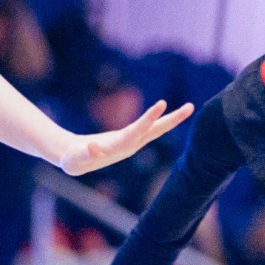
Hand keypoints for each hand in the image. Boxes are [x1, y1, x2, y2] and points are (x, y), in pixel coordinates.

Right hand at [55, 101, 194, 175]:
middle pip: (156, 131)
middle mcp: (130, 145)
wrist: (75, 160)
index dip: (149, 118)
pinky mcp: (130, 138)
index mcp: (119, 148)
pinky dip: (161, 119)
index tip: (161, 103)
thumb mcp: (75, 159)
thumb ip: (84, 154)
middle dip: (172, 120)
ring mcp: (132, 142)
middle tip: (190, 107)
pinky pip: (150, 127)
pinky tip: (172, 113)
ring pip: (156, 129)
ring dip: (172, 119)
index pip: (138, 131)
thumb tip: (93, 147)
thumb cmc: (73, 160)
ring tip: (189, 107)